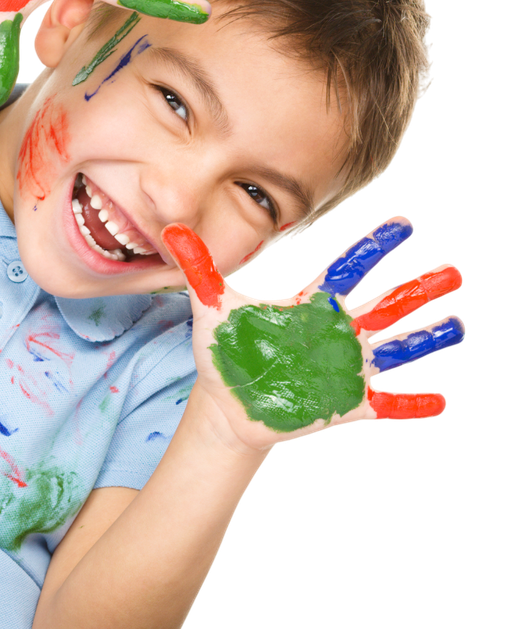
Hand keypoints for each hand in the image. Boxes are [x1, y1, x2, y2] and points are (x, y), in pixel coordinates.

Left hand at [161, 217, 464, 451]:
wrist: (226, 405)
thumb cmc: (224, 352)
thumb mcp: (211, 309)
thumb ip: (198, 269)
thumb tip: (171, 227)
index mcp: (311, 306)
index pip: (348, 270)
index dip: (373, 248)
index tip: (403, 224)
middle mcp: (336, 332)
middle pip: (385, 305)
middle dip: (419, 288)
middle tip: (454, 271)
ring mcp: (345, 367)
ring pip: (396, 350)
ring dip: (427, 339)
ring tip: (458, 325)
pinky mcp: (346, 404)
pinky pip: (387, 405)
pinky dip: (412, 404)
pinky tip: (440, 401)